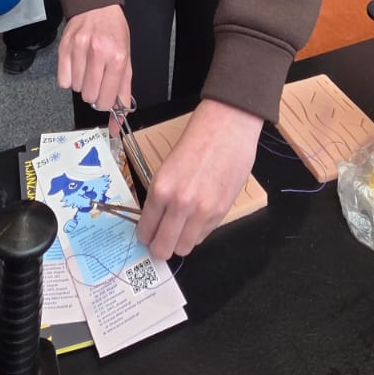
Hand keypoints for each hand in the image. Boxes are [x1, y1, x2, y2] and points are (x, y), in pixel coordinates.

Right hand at [57, 3, 131, 110]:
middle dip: (94, 93)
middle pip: (89, 96)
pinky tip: (77, 66)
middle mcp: (98, 53)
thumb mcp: (127, 58)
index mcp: (117, 58)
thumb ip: (124, 90)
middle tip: (97, 80)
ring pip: (76, 88)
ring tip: (88, 68)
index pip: (107, 99)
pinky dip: (70, 78)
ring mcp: (79, 50)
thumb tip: (119, 121)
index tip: (105, 98)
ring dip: (82, 84)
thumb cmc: (114, 33)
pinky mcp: (64, 48)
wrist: (97, 5)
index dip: (106, 103)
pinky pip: (63, 80)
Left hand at [137, 99, 261, 260]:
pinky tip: (199, 216)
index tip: (148, 236)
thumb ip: (162, 196)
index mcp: (161, 189)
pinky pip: (203, 236)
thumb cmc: (197, 140)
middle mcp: (180, 204)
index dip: (146, 237)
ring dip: (181, 242)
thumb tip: (156, 221)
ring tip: (182, 229)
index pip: (146, 231)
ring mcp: (203, 211)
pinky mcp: (221, 212)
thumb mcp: (168, 168)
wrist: (228, 126)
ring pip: (185, 248)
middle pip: (163, 248)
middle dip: (160, 248)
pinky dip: (198, 232)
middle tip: (161, 240)